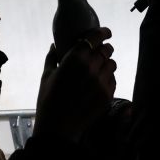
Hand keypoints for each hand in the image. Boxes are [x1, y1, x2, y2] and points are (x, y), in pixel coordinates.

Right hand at [34, 27, 116, 141]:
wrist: (58, 127)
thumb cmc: (48, 100)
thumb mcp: (46, 76)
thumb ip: (52, 57)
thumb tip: (54, 44)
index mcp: (75, 58)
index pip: (95, 37)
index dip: (103, 33)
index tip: (106, 33)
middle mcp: (91, 67)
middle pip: (106, 50)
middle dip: (105, 48)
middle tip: (101, 51)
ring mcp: (101, 81)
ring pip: (112, 64)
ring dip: (107, 63)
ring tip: (100, 68)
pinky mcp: (107, 94)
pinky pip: (113, 80)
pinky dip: (108, 78)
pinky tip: (99, 82)